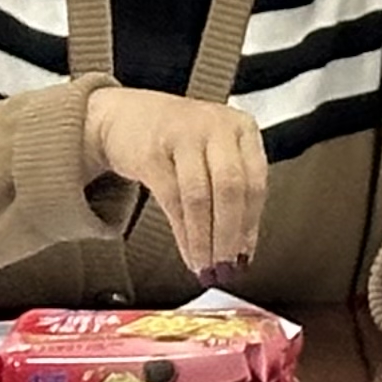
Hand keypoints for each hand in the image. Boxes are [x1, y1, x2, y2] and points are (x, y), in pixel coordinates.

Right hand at [83, 84, 268, 280]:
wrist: (125, 116)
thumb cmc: (178, 140)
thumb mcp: (214, 153)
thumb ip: (232, 193)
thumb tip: (242, 249)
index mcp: (242, 128)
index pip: (256, 181)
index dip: (252, 224)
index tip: (246, 255)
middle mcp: (217, 127)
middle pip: (232, 188)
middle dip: (230, 234)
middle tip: (227, 265)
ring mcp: (184, 136)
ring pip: (201, 196)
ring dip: (205, 239)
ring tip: (206, 265)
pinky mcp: (152, 152)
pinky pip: (172, 199)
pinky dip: (182, 233)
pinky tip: (187, 252)